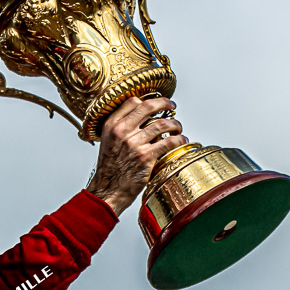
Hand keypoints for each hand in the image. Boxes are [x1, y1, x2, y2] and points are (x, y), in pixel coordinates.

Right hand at [86, 96, 188, 215]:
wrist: (108, 190)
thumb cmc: (110, 169)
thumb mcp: (108, 142)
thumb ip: (121, 128)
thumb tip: (141, 118)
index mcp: (111, 125)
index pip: (132, 102)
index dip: (148, 100)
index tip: (157, 103)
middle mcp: (122, 131)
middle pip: (148, 107)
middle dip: (164, 103)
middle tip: (171, 106)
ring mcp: (134, 143)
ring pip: (162, 124)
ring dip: (175, 124)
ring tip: (178, 128)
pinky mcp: (146, 157)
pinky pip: (168, 142)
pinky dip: (179, 139)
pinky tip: (181, 140)